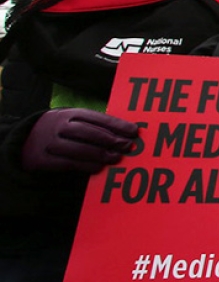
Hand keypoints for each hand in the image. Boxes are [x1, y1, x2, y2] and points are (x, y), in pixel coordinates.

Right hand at [20, 109, 138, 174]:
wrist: (21, 140)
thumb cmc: (57, 130)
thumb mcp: (70, 120)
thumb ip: (92, 124)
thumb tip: (122, 133)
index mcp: (68, 113)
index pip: (97, 117)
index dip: (117, 124)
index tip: (134, 131)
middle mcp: (58, 126)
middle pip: (90, 133)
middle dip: (112, 140)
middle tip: (128, 146)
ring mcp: (49, 142)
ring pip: (80, 149)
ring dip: (102, 154)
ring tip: (117, 158)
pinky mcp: (43, 159)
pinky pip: (69, 163)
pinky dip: (86, 166)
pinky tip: (99, 167)